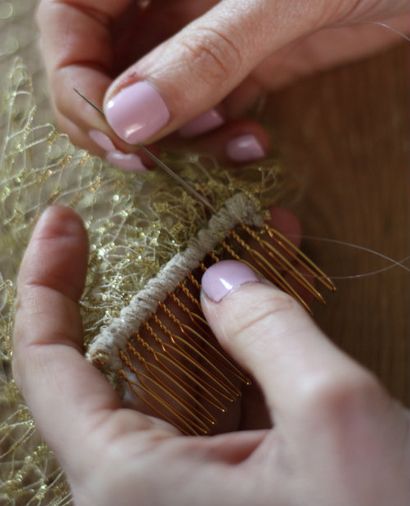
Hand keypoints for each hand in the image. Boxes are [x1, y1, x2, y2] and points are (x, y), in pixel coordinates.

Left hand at [13, 206, 409, 504]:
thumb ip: (271, 332)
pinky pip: (224, 402)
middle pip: (128, 360)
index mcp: (130, 486)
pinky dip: (251, 349)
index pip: (48, 364)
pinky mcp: (234, 489)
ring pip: (186, 375)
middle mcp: (142, 493)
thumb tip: (224, 280)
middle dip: (171, 282)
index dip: (46, 284)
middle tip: (197, 223)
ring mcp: (190, 492)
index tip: (62, 222)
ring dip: (225, 307)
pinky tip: (283, 300)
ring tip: (261, 242)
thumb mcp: (335, 422)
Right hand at [36, 1, 409, 169]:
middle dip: (119, 120)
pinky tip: (251, 143)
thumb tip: (127, 121)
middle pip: (105, 62)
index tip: (111, 133)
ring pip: (157, 95)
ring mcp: (209, 31)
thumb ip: (206, 54)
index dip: (74, 76)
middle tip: (146, 162)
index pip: (70, 14)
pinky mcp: (248, 62)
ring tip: (226, 145)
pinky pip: (209, 109)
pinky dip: (219, 138)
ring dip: (179, 138)